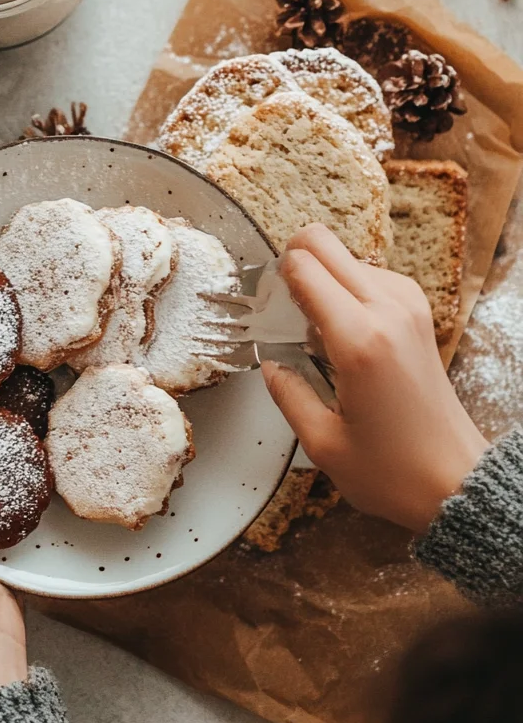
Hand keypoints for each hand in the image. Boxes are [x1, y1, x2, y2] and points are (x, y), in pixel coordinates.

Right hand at [262, 224, 487, 532]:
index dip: (275, 278)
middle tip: (286, 308)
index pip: (304, 267)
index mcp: (359, 340)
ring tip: (318, 333)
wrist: (454, 479)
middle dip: (294, 264)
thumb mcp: (322, 443)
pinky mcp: (419, 314)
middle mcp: (388, 311)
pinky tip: (344, 335)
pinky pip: (372, 276)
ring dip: (324, 280)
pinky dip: (349, 291)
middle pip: (324, 243)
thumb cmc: (394, 472)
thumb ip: (287, 392)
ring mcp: (409, 307)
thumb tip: (272, 362)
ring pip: (347, 257)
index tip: (267, 306)